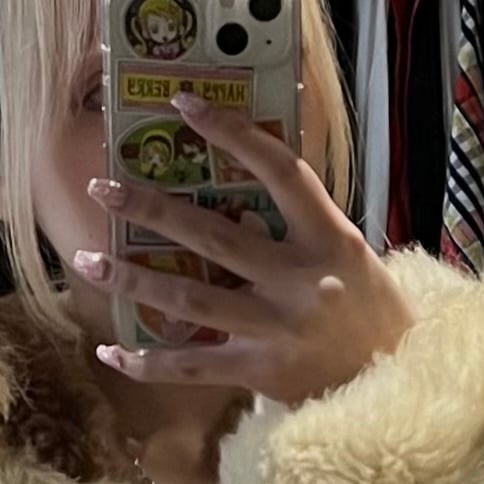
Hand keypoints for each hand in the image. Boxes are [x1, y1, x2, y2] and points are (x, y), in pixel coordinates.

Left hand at [76, 94, 410, 402]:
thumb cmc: (368, 310)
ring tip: (86, 260)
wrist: (397, 379)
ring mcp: (277, 329)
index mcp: (329, 238)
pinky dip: (147, 362)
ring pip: (188, 300)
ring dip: (131, 280)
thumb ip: (297, 228)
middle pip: (212, 236)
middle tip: (101, 185)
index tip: (183, 103)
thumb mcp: (346, 255)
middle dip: (151, 208)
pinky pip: (191, 367)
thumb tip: (234, 197)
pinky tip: (110, 351)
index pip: (278, 170)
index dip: (231, 132)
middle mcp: (301, 281)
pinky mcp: (260, 372)